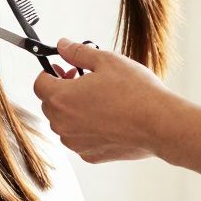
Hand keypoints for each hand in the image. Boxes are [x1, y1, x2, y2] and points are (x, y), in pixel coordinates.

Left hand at [33, 39, 177, 162]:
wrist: (161, 124)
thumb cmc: (136, 93)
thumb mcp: (105, 60)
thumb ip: (77, 52)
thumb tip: (62, 45)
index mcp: (61, 98)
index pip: (39, 83)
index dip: (50, 73)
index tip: (63, 68)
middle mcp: (63, 124)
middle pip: (50, 104)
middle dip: (62, 90)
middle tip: (84, 80)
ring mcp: (76, 143)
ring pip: (64, 123)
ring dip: (74, 111)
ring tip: (99, 99)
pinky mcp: (90, 155)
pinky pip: (80, 139)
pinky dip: (87, 129)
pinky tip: (108, 119)